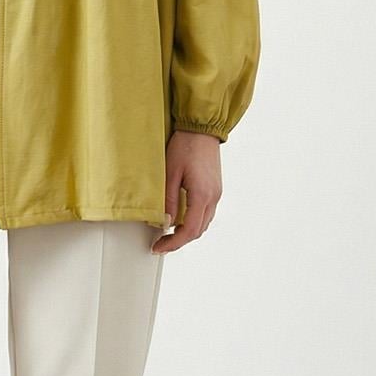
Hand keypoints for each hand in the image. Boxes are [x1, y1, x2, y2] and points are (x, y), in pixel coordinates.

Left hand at [152, 131, 221, 253]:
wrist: (202, 129)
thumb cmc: (185, 146)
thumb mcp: (170, 173)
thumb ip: (168, 200)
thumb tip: (164, 222)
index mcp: (202, 195)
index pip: (189, 231)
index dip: (173, 243)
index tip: (158, 247)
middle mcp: (213, 197)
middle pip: (198, 231)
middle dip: (179, 240)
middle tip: (160, 243)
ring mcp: (216, 194)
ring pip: (203, 223)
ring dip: (186, 232)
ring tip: (168, 233)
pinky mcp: (215, 189)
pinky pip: (206, 213)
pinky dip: (193, 221)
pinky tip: (179, 218)